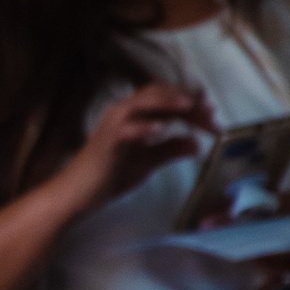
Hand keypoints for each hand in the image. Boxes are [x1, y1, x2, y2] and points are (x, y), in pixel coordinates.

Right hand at [49, 82, 214, 222]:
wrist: (76, 194)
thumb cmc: (108, 177)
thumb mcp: (148, 162)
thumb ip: (170, 150)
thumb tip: (197, 144)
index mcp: (133, 116)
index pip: (165, 99)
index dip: (190, 103)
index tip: (212, 114)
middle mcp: (122, 113)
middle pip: (157, 94)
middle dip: (185, 101)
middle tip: (210, 114)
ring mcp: (113, 126)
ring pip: (141, 103)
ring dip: (166, 103)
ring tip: (188, 107)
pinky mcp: (106, 142)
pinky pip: (125, 129)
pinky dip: (144, 127)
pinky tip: (161, 130)